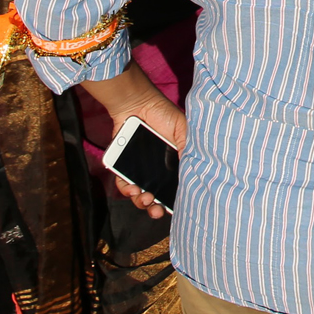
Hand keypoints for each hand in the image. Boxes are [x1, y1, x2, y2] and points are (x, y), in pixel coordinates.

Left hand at [88, 74, 187, 220]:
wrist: (139, 104)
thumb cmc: (164, 116)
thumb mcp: (183, 133)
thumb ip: (187, 152)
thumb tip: (192, 175)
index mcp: (170, 166)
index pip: (171, 189)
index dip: (171, 202)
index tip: (171, 210)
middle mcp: (154, 171)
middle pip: (154, 197)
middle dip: (154, 208)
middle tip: (156, 210)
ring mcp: (137, 170)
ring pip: (137, 194)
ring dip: (140, 201)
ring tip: (144, 198)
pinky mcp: (121, 165)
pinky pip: (121, 183)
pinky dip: (125, 189)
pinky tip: (131, 188)